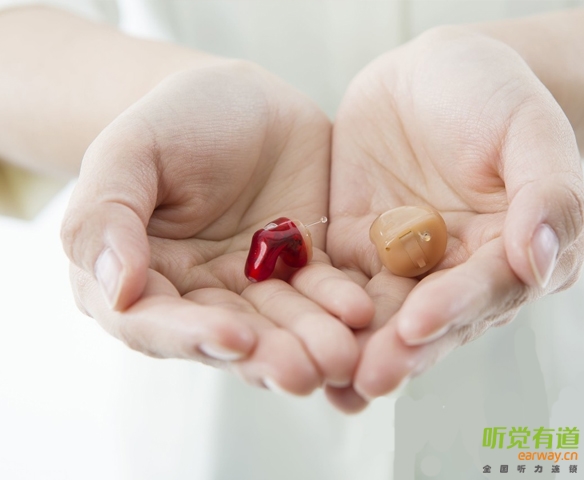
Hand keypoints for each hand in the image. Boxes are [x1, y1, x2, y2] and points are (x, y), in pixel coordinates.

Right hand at [61, 62, 372, 394]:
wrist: (242, 102)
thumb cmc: (174, 120)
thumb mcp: (129, 152)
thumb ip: (107, 216)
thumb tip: (115, 291)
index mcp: (142, 276)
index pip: (155, 323)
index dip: (192, 336)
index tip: (234, 338)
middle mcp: (198, 294)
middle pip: (228, 336)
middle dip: (267, 356)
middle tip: (301, 372)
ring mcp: (255, 286)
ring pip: (281, 324)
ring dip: (310, 342)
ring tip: (340, 355)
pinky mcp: (302, 269)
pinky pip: (322, 293)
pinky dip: (340, 305)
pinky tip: (361, 311)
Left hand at [326, 27, 583, 410]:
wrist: (432, 74)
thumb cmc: (493, 95)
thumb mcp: (529, 130)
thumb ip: (546, 195)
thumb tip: (540, 263)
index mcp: (506, 251)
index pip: (483, 288)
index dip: (454, 306)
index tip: (419, 322)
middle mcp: (453, 270)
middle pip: (427, 317)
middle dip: (399, 349)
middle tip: (370, 378)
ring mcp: (399, 262)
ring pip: (377, 312)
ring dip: (355, 346)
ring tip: (330, 378)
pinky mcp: (355, 245)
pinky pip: (334, 282)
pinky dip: (318, 313)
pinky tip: (296, 343)